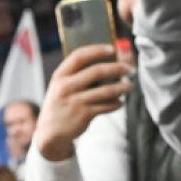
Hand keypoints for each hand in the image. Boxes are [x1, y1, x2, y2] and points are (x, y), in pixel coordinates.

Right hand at [34, 45, 129, 162]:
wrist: (50, 132)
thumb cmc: (60, 104)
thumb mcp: (60, 86)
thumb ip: (77, 75)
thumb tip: (107, 62)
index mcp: (59, 76)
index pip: (79, 56)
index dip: (97, 50)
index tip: (112, 48)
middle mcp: (66, 87)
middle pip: (96, 71)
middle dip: (117, 68)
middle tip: (129, 68)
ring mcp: (75, 101)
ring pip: (105, 90)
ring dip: (121, 87)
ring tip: (130, 85)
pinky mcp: (84, 115)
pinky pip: (106, 106)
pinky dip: (116, 103)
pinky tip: (119, 102)